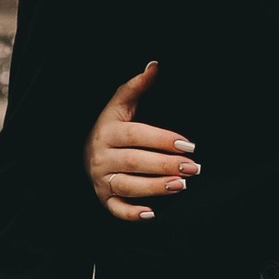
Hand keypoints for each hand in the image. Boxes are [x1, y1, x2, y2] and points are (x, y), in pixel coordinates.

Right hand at [86, 62, 197, 220]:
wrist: (85, 150)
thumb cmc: (111, 126)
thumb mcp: (120, 104)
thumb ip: (137, 86)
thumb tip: (155, 65)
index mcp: (107, 132)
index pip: (137, 135)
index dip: (163, 140)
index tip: (189, 144)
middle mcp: (101, 156)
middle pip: (134, 162)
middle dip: (165, 165)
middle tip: (194, 167)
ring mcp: (101, 179)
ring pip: (127, 186)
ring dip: (154, 188)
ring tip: (181, 185)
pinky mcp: (103, 198)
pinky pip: (115, 209)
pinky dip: (132, 214)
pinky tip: (152, 213)